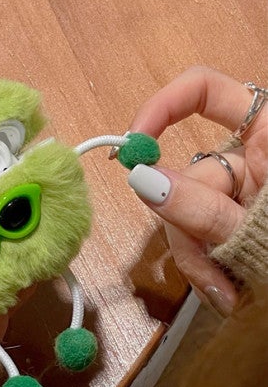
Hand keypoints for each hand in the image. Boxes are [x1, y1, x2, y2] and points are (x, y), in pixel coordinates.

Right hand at [126, 66, 267, 315]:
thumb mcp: (266, 226)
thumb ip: (209, 209)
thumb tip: (142, 180)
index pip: (202, 91)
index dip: (160, 108)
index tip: (132, 152)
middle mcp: (252, 156)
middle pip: (187, 173)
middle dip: (185, 224)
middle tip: (201, 270)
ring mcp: (243, 195)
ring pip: (188, 215)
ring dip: (199, 257)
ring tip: (226, 295)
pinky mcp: (238, 229)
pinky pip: (203, 240)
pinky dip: (209, 268)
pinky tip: (228, 293)